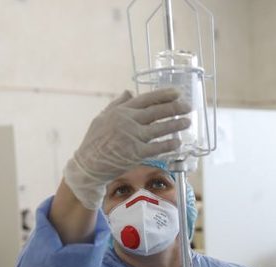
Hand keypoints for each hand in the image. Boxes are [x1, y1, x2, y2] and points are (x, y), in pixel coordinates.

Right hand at [64, 88, 191, 208]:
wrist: (88, 165)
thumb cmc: (94, 142)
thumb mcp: (101, 118)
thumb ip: (117, 104)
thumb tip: (129, 92)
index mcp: (120, 111)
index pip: (146, 99)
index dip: (163, 95)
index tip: (177, 92)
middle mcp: (127, 121)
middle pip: (156, 111)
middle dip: (175, 107)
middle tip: (188, 106)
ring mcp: (132, 137)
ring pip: (160, 128)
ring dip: (176, 124)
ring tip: (187, 122)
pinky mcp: (136, 153)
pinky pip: (157, 147)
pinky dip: (169, 144)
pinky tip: (178, 142)